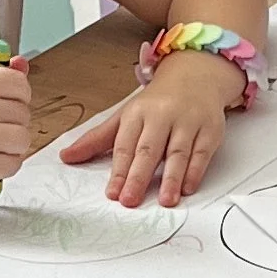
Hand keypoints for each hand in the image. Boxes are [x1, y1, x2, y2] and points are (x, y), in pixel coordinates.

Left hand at [61, 48, 237, 204]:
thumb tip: (66, 157)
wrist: (195, 76)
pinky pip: (202, 152)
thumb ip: (97, 139)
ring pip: (178, 152)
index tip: (112, 193)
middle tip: (130, 200)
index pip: (124, 145)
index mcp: (137, 113)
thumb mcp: (125, 116)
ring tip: (165, 201)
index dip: (118, 170)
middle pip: (149, 149)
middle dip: (139, 176)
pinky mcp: (210, 129)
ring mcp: (188, 122)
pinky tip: (187, 188)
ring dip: (172, 178)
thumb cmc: (157, 102)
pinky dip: (196, 171)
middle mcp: (162, 115)